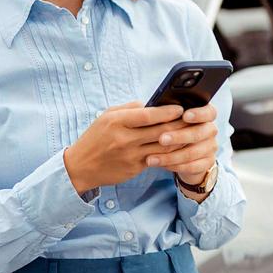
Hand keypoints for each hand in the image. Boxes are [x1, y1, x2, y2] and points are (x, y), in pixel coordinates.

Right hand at [63, 100, 186, 192]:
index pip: (148, 115)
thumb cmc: (96, 137)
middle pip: (160, 132)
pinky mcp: (135, 168)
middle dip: (179, 125)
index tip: (180, 109)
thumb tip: (153, 104)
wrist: (80, 166)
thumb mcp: (107, 116)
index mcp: (117, 122)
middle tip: (192, 120)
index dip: (167, 112)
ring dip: (179, 141)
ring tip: (190, 134)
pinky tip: (179, 149)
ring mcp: (130, 156)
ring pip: (163, 148)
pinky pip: (157, 159)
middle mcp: (124, 139)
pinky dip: (170, 154)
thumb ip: (130, 108)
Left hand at [143, 102, 218, 184]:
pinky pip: (192, 167)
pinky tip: (161, 165)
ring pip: (192, 152)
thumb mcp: (172, 120)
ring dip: (170, 156)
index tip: (185, 116)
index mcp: (205, 115)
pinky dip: (175, 166)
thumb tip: (153, 109)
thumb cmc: (174, 130)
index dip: (198, 114)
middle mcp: (210, 130)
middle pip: (199, 133)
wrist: (183, 153)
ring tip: (151, 158)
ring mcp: (210, 147)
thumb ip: (169, 114)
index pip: (209, 112)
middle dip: (179, 137)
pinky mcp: (207, 163)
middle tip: (161, 139)